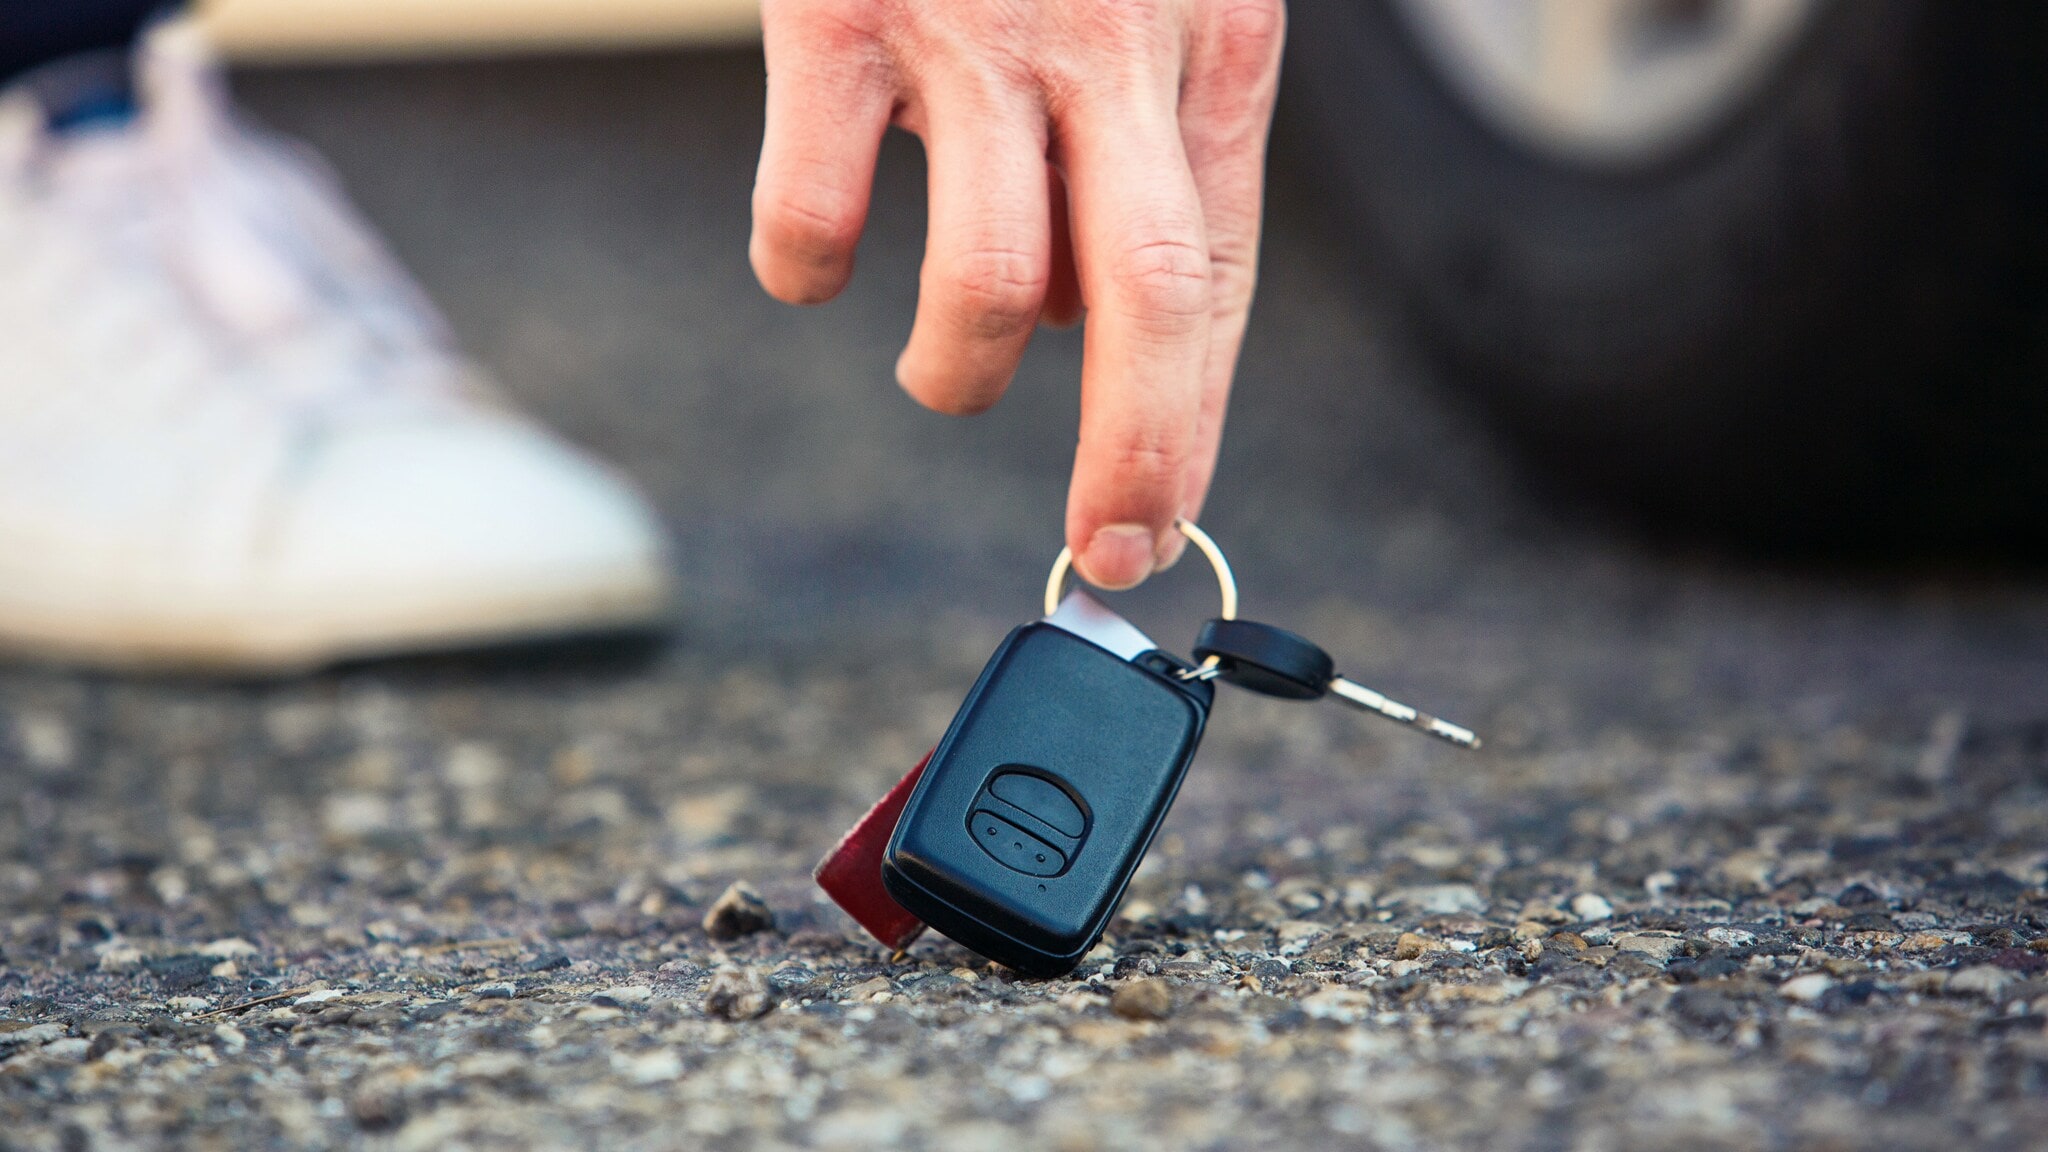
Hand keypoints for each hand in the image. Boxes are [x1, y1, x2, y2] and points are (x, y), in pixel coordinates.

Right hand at [751, 0, 1284, 587]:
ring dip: (958, 374)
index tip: (1162, 522)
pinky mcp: (836, 16)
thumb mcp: (1142, 13)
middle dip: (1130, 455)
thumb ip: (1129, 158)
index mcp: (1206, 43)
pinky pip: (815, 214)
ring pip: (989, 283)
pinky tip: (815, 265)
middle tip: (1102, 547)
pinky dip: (805, 274)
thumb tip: (1080, 326)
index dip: (1191, 423)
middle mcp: (1107, 42)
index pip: (1217, 278)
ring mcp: (973, 31)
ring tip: (939, 371)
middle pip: (1149, 297)